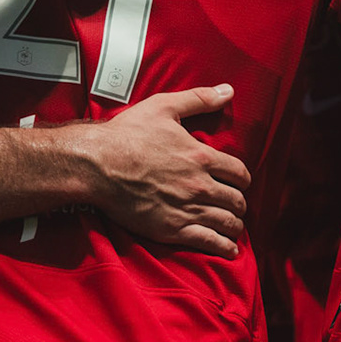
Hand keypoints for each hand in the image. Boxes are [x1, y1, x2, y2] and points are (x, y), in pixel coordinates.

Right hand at [77, 84, 250, 257]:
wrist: (97, 165)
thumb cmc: (128, 134)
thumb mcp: (164, 107)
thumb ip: (199, 99)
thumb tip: (228, 90)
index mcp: (202, 156)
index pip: (240, 173)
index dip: (242, 179)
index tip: (238, 182)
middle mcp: (200, 185)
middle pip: (236, 200)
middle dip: (239, 203)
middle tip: (234, 204)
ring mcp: (188, 209)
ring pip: (227, 223)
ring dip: (235, 225)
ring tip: (233, 227)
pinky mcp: (172, 229)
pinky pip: (210, 242)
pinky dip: (224, 248)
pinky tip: (229, 251)